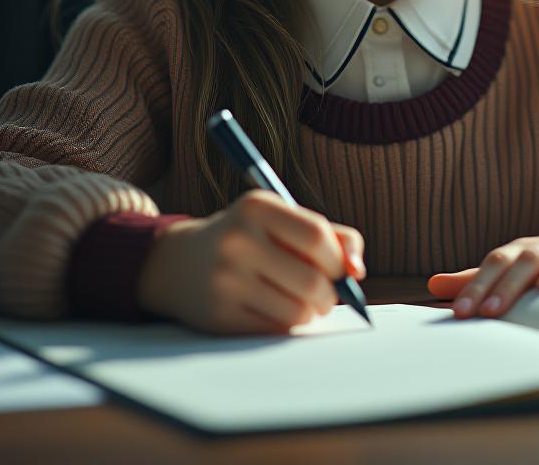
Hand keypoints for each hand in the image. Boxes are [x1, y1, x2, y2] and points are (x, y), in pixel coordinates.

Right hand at [136, 190, 365, 335]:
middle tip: (325, 294)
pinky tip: (276, 311)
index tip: (339, 269)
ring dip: (310, 313)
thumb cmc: (248, 237)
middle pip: (313, 281)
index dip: (339, 259)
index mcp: (256, 207)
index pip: (318, 236)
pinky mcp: (219, 316)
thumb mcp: (281, 220)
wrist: (179, 262)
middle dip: (330, 294)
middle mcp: (238, 240)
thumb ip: (331, 236)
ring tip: (302, 303)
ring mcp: (226, 279)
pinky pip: (275, 330)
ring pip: (298, 312)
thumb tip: (358, 270)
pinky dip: (287, 325)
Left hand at [427, 233, 538, 318]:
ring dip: (514, 282)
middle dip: (483, 286)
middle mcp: (536, 246)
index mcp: (517, 251)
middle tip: (467, 314)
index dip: (471, 287)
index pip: (489, 265)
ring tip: (496, 308)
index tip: (455, 314)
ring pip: (534, 258)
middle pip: (505, 260)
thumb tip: (432, 285)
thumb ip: (477, 279)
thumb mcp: (517, 272)